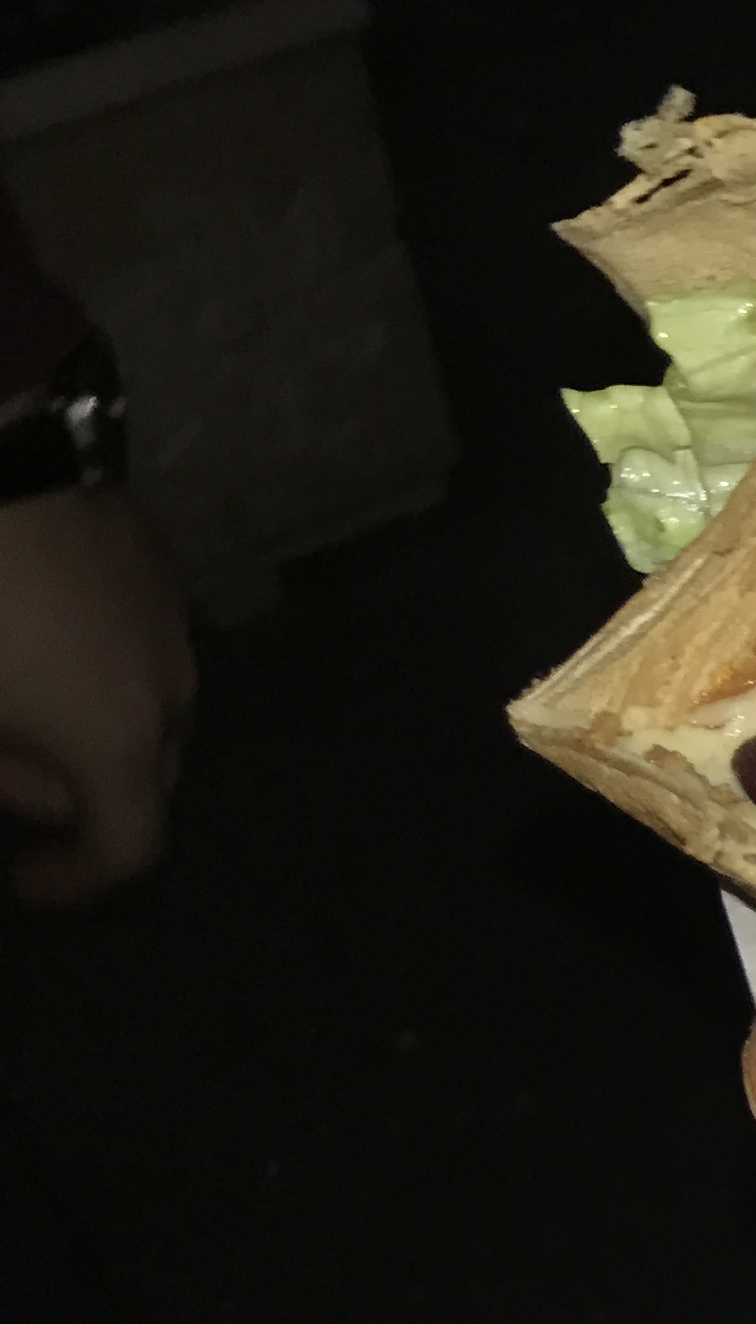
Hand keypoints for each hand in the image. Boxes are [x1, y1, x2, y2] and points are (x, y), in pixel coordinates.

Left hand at [0, 486, 195, 905]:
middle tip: (6, 769)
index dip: (79, 879)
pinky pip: (137, 644)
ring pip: (145, 706)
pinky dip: (96, 663)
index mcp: (118, 741)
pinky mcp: (155, 565)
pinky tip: (35, 627)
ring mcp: (171, 623)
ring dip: (90, 721)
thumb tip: (23, 783)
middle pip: (145, 775)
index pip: (128, 848)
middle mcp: (168, 692)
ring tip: (19, 692)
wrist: (2, 443)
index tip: (26, 880)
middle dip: (80, 791)